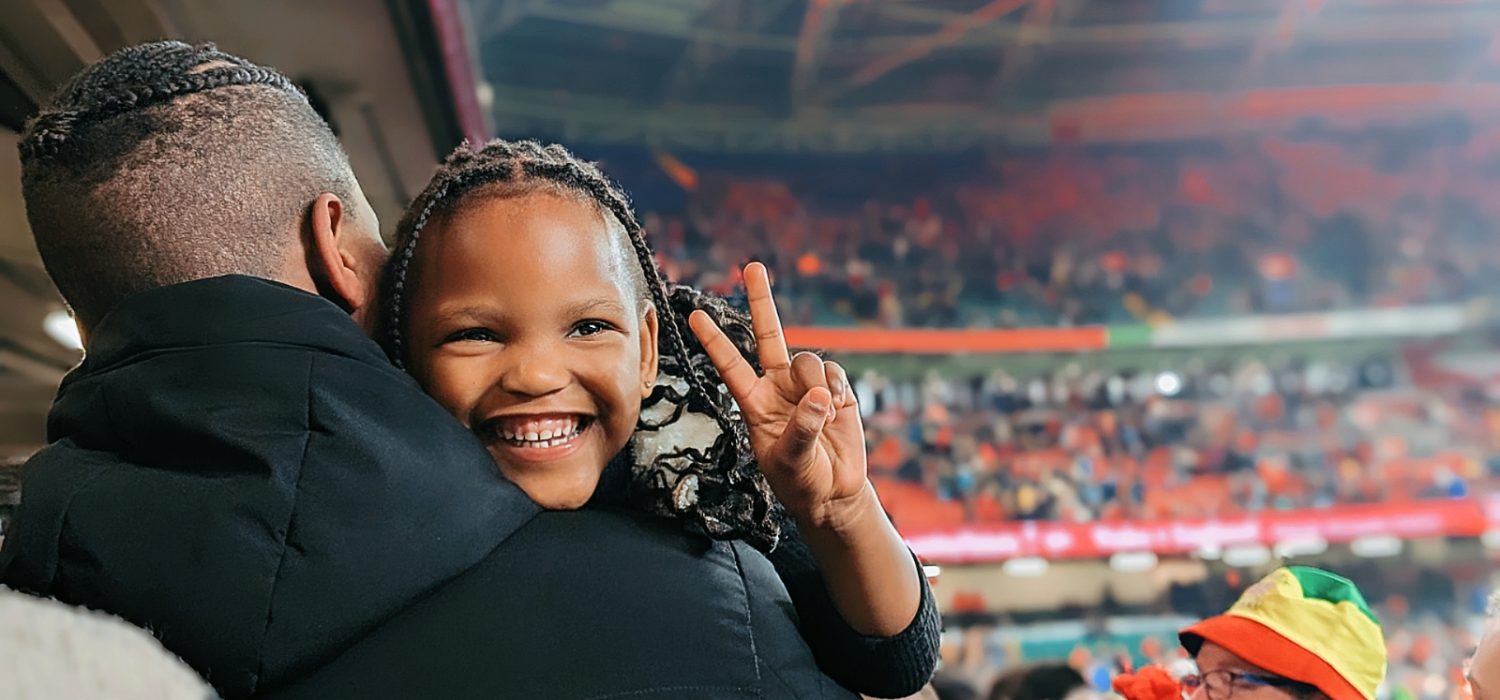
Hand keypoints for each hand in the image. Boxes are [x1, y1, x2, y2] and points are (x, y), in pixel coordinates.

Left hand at [688, 262, 869, 529]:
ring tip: (822, 414)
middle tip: (752, 267)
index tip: (694, 316)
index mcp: (754, 403)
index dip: (714, 341)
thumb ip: (801, 429)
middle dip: (761, 300)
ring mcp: (806, 385)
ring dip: (815, 382)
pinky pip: (833, 373)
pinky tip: (836, 410)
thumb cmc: (801, 481)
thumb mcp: (792, 462)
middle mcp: (777, 386)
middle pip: (768, 335)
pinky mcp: (834, 389)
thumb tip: (817, 394)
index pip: (730, 366)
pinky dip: (836, 389)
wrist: (833, 493)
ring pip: (807, 360)